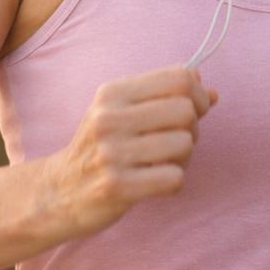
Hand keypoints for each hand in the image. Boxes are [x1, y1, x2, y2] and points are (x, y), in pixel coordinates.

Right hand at [45, 64, 217, 237]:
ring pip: (184, 144)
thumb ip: (164, 96)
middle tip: (176, 141)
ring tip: (163, 163)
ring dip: (183, 158)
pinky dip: (173, 182)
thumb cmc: (101, 147)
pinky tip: (156, 183)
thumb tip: (211, 92)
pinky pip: (174, 178)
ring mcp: (111, 152)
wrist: (58, 192)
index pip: (178, 78)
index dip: (198, 94)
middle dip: (193, 128)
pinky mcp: (116, 186)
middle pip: (185, 110)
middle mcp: (109, 117)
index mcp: (113, 92)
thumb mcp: (122, 111)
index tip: (196, 110)